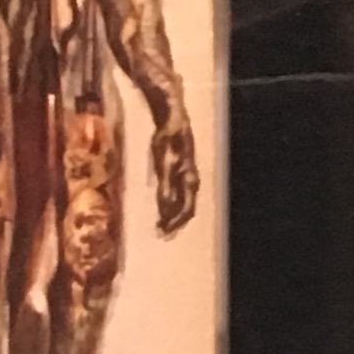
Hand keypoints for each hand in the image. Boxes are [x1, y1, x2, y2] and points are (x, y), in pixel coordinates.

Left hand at [151, 108, 199, 235]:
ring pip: (185, 202)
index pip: (186, 209)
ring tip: (162, 222)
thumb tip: (168, 207)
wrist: (173, 120)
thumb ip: (166, 186)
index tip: (163, 232)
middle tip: (161, 232)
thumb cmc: (168, 141)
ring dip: (174, 214)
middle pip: (187, 209)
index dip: (175, 223)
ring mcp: (188, 175)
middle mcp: (192, 181)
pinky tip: (164, 204)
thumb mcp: (164, 164)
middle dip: (175, 223)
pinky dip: (172, 203)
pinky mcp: (183, 170)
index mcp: (189, 181)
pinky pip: (181, 192)